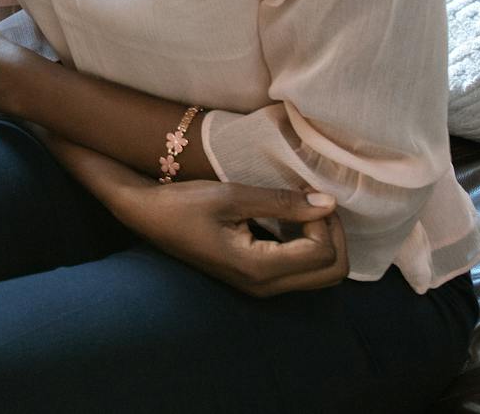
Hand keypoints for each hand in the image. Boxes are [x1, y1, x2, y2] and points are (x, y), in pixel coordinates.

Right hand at [47, 135, 348, 295]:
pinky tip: (290, 220)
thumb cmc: (182, 202)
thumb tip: (328, 202)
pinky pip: (301, 269)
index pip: (322, 253)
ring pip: (320, 274)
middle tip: (314, 204)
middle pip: (331, 273)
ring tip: (303, 209)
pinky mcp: (256, 278)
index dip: (325, 222)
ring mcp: (261, 286)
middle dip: (333, 236)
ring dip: (322, 241)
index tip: (306, 194)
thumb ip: (281, 201)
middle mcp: (264, 286)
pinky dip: (308, 245)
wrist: (146, 215)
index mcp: (258, 268)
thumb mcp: (231, 196)